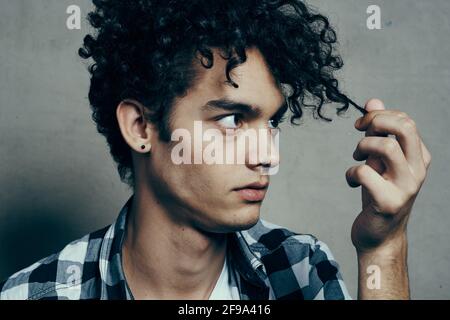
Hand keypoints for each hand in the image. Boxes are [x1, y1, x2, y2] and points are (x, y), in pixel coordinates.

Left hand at [346, 99, 431, 253]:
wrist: (380, 236)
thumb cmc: (379, 194)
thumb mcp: (379, 161)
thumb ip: (378, 133)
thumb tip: (373, 101)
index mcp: (419, 157)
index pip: (406, 121)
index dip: (380, 115)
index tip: (361, 124)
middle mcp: (418, 171)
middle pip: (405, 127)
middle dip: (376, 120)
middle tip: (359, 129)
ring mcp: (406, 187)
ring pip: (387, 148)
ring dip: (363, 146)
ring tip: (356, 156)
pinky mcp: (389, 203)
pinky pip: (365, 174)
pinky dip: (351, 173)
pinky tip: (352, 182)